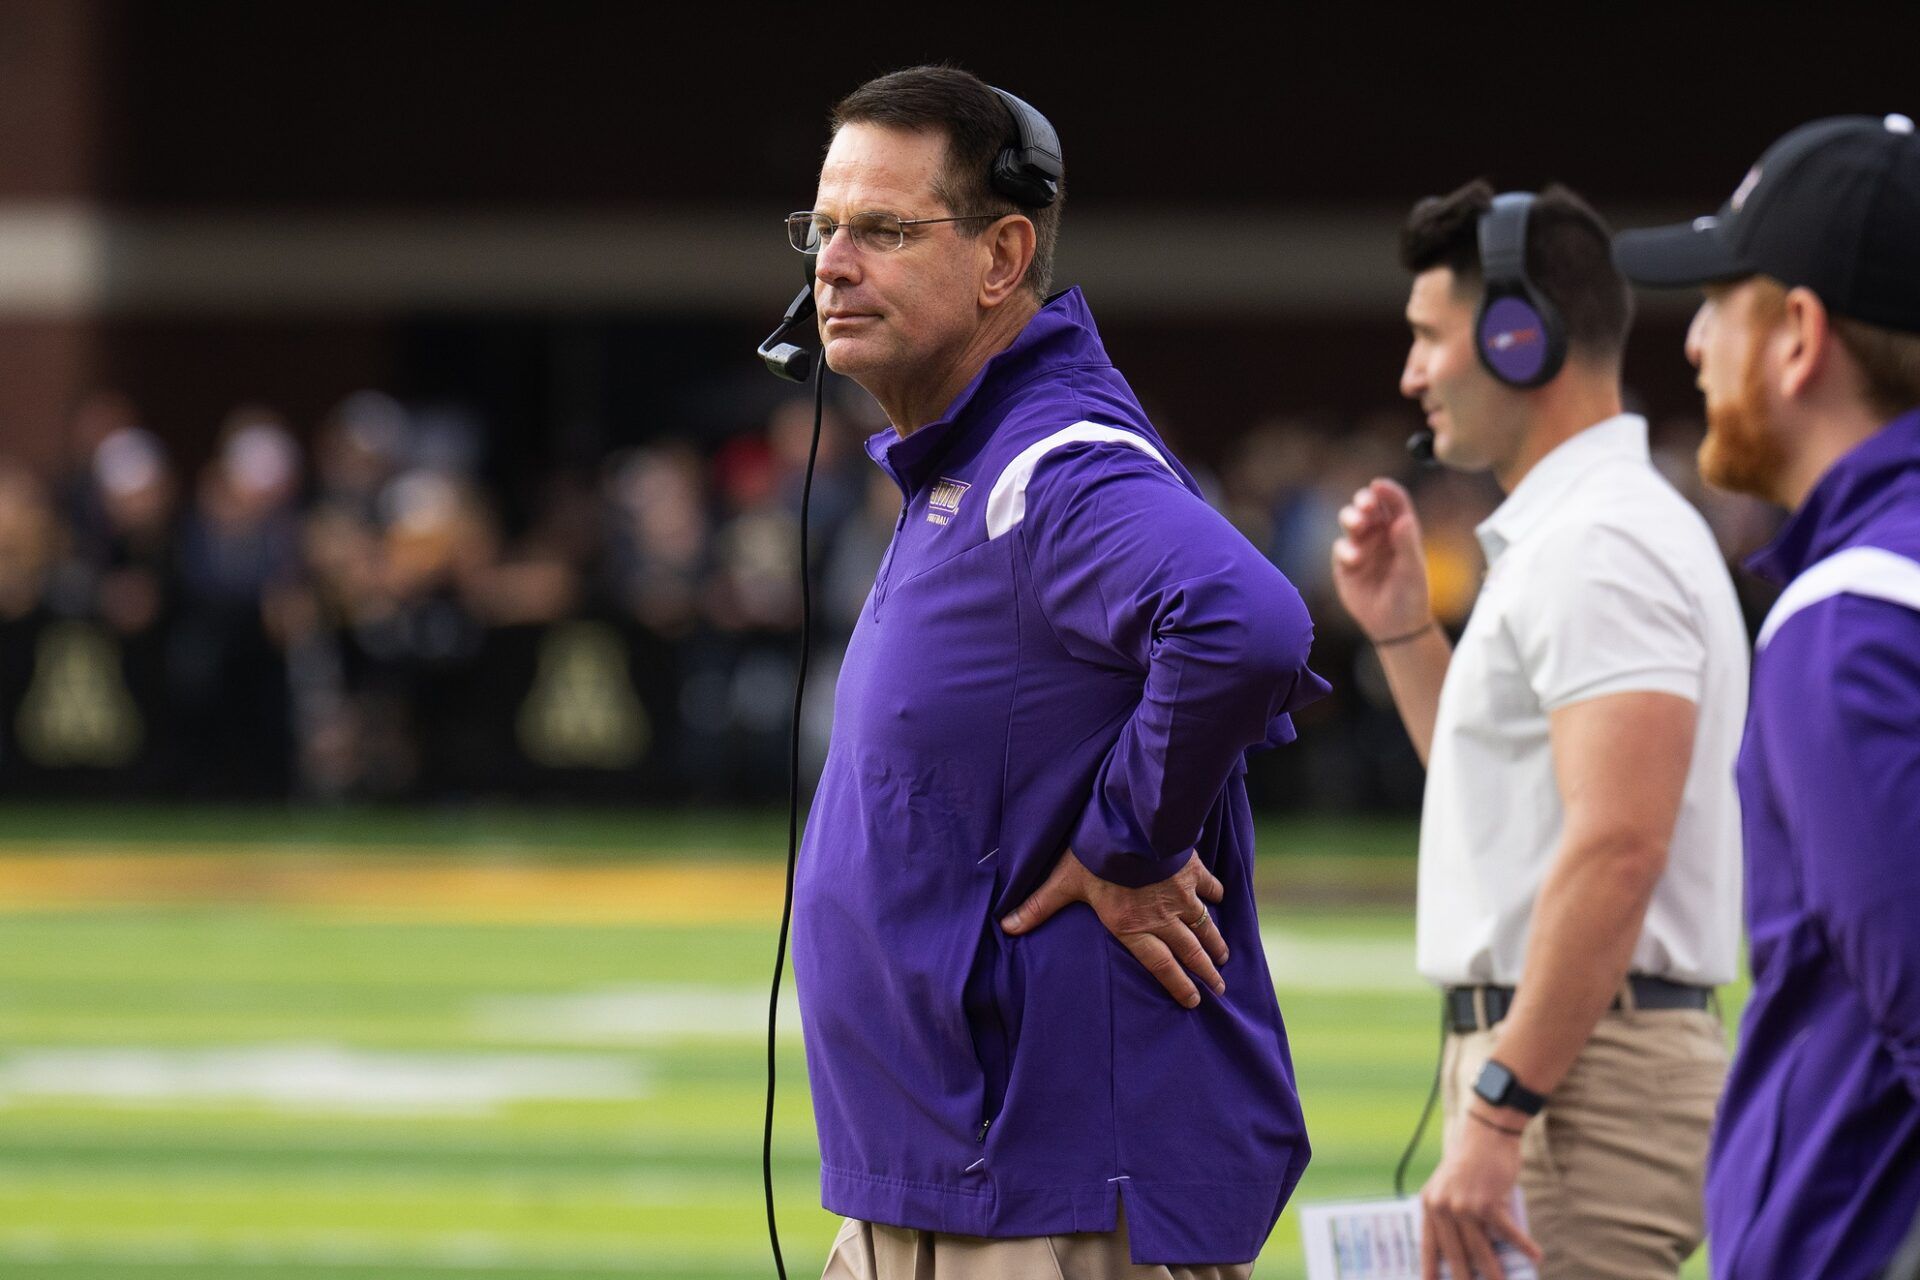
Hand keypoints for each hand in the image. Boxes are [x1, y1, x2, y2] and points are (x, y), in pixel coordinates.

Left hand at [999, 848, 1226, 1007]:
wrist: (1132, 825)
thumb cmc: (1095, 857)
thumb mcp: (1062, 882)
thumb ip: (1038, 906)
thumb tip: (1006, 927)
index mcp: (1131, 927)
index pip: (1160, 966)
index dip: (1179, 985)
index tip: (1194, 1001)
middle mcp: (1161, 917)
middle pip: (1188, 951)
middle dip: (1205, 972)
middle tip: (1220, 989)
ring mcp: (1181, 894)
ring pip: (1203, 925)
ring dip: (1214, 942)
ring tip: (1224, 958)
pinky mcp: (1192, 870)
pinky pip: (1209, 887)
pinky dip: (1216, 895)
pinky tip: (1221, 899)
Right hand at [1331, 478, 1432, 641]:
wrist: (1395, 625)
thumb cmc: (1411, 596)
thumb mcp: (1413, 570)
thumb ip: (1407, 544)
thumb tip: (1402, 519)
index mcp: (1401, 530)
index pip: (1394, 503)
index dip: (1386, 491)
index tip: (1378, 485)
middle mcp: (1380, 534)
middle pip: (1368, 507)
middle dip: (1364, 501)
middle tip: (1365, 506)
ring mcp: (1361, 547)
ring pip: (1351, 522)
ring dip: (1351, 519)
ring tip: (1357, 526)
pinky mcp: (1345, 564)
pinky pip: (1340, 548)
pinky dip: (1345, 549)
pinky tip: (1353, 559)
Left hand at [1419, 1107, 1543, 1278]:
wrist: (1485, 1133)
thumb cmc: (1469, 1161)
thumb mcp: (1447, 1186)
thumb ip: (1450, 1214)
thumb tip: (1467, 1252)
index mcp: (1429, 1204)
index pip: (1427, 1246)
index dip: (1429, 1270)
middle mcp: (1443, 1207)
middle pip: (1455, 1255)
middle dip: (1464, 1278)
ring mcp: (1465, 1206)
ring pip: (1481, 1251)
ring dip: (1495, 1273)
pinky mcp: (1489, 1203)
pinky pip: (1509, 1232)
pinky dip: (1524, 1246)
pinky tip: (1536, 1257)